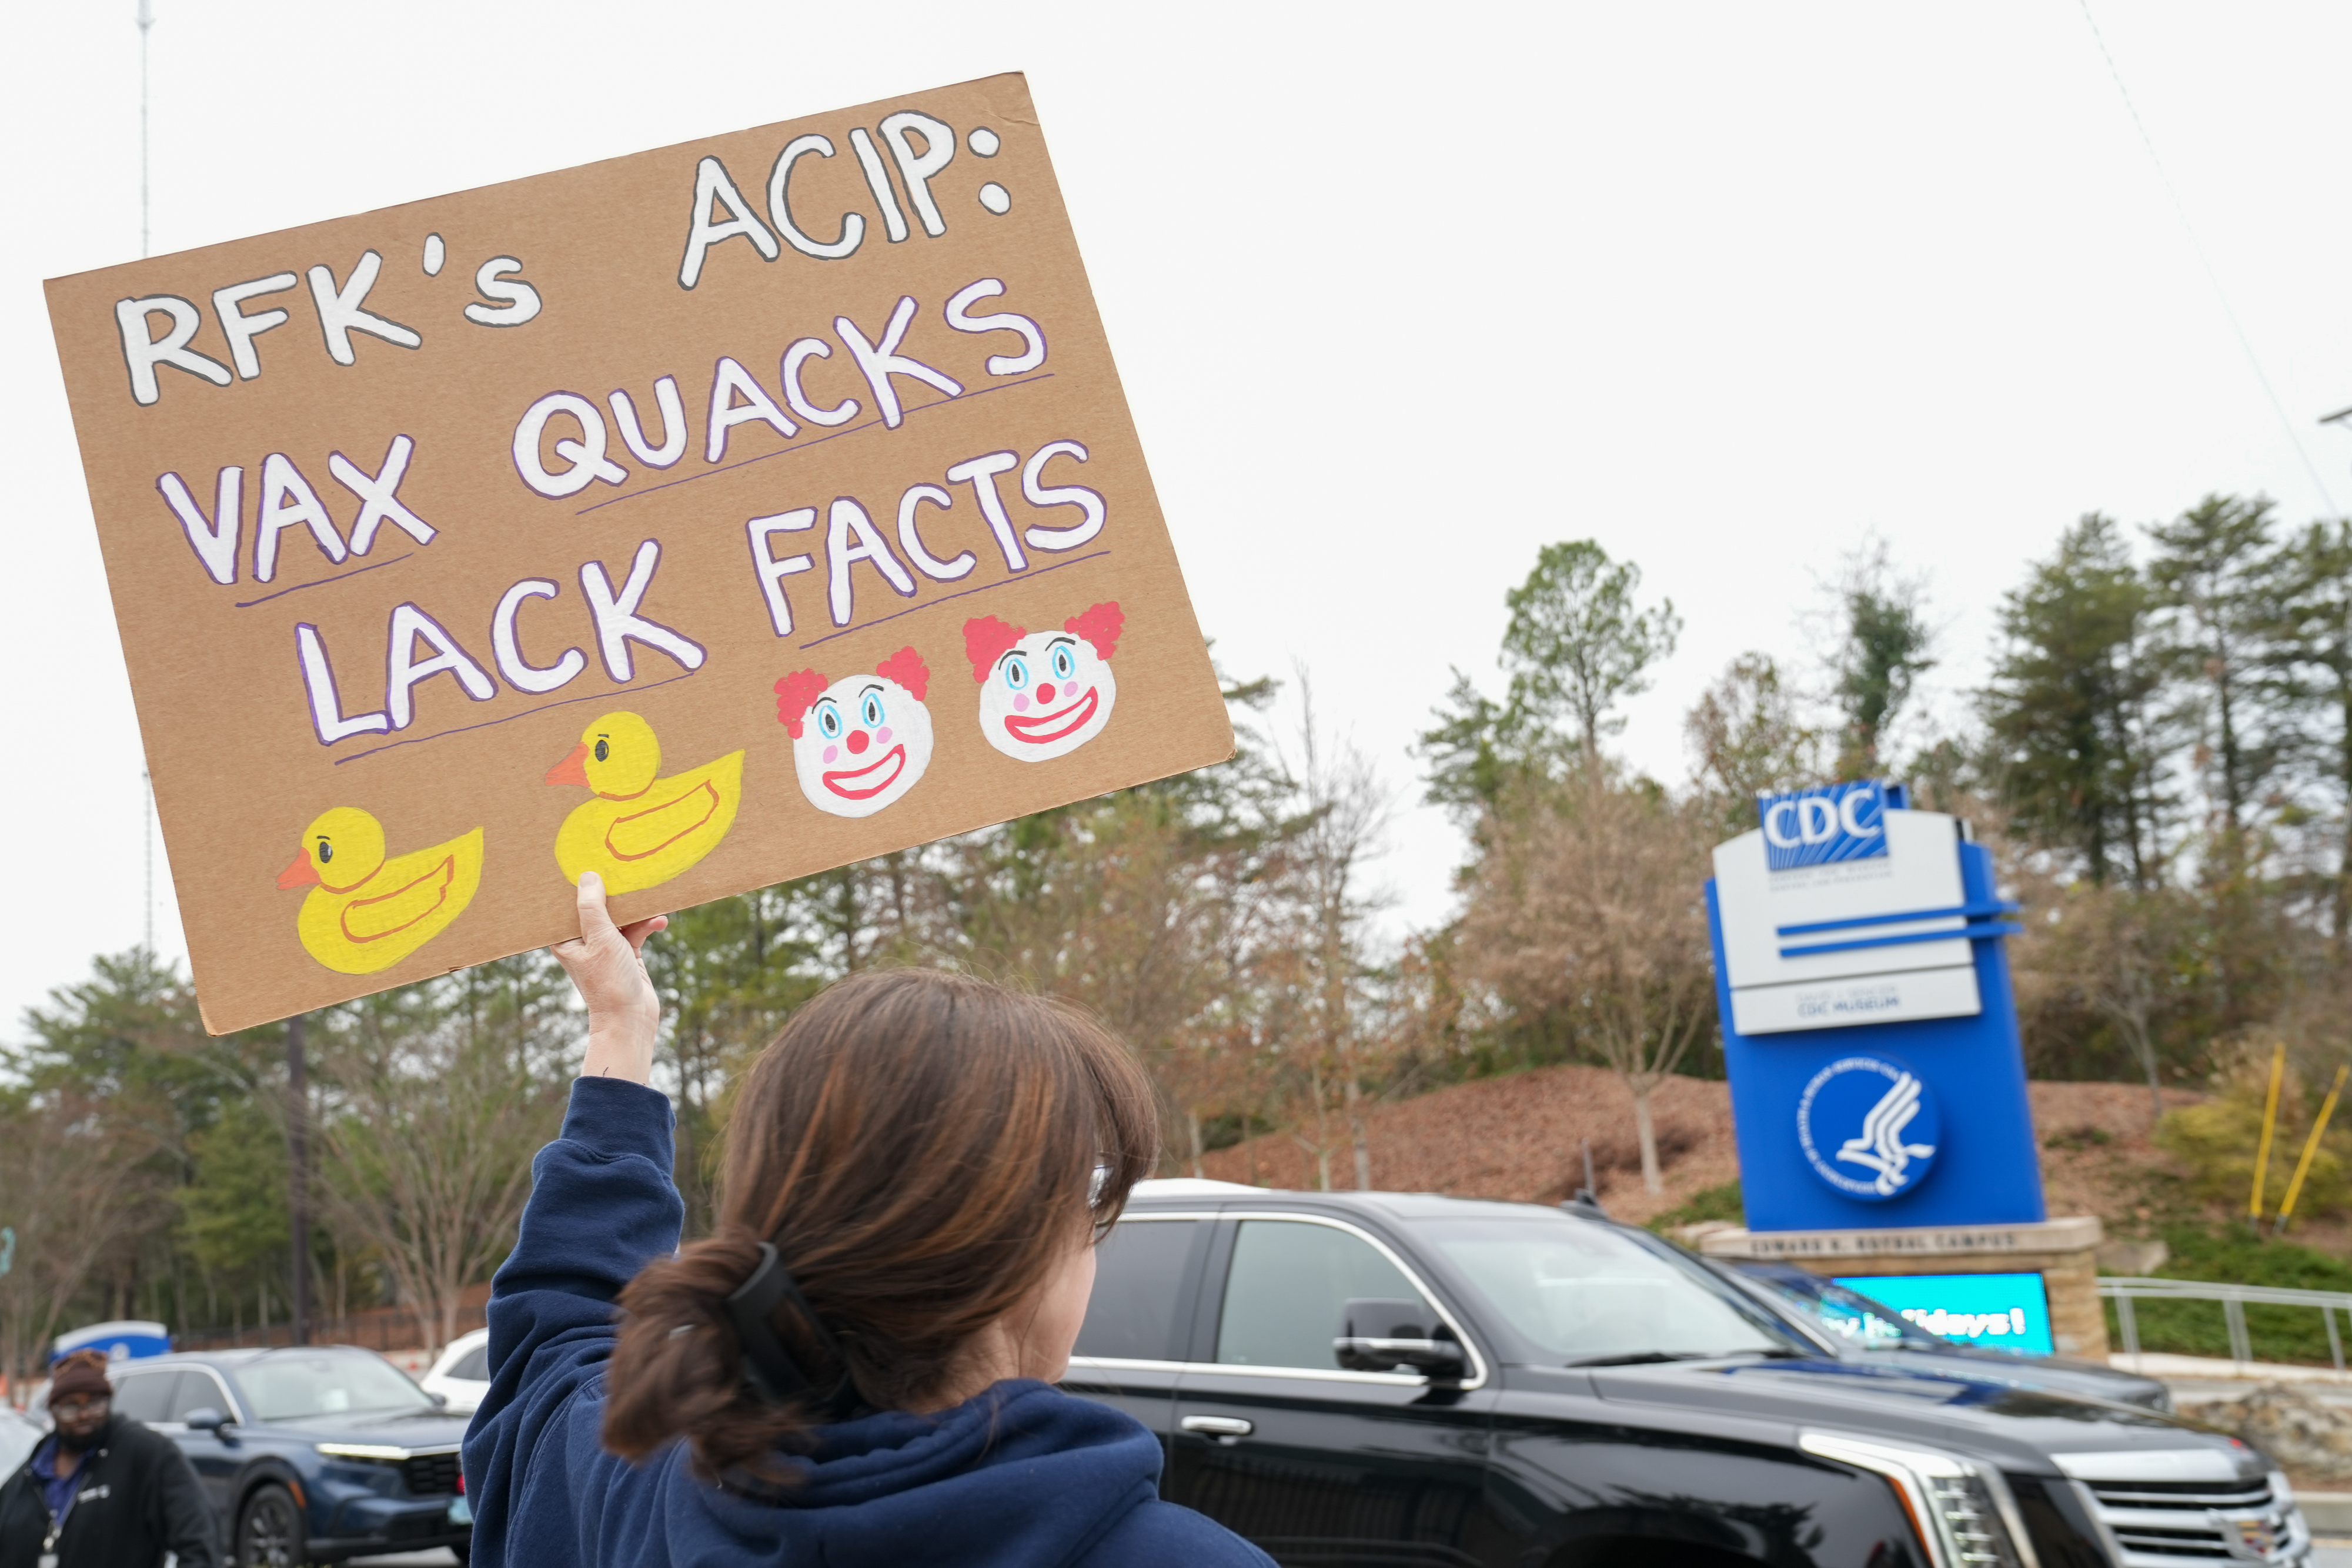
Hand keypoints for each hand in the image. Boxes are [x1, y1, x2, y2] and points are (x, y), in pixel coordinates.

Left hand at [552, 872, 668, 1083]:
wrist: (630, 1019)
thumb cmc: (608, 982)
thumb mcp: (600, 938)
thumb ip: (593, 907)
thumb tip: (588, 876)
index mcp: (565, 939)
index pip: (567, 905)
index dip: (576, 885)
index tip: (588, 863)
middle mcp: (582, 941)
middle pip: (596, 907)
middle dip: (612, 893)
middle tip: (624, 873)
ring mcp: (605, 947)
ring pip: (619, 917)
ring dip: (635, 911)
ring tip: (650, 900)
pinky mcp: (626, 953)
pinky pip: (635, 931)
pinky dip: (646, 925)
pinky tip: (660, 921)